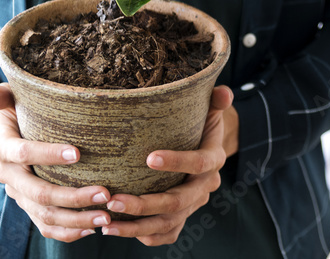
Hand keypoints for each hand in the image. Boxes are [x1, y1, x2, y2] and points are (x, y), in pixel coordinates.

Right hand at [0, 84, 112, 242]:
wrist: (7, 133)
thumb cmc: (17, 110)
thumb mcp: (9, 97)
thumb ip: (0, 95)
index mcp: (3, 148)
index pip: (23, 154)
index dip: (47, 154)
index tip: (78, 153)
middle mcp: (9, 176)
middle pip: (37, 193)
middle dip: (72, 196)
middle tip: (105, 193)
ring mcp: (19, 195)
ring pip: (44, 215)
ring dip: (75, 219)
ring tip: (107, 215)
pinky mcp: (30, 208)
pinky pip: (46, 226)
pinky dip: (68, 232)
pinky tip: (92, 228)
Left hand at [99, 85, 233, 245]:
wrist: (207, 149)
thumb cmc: (201, 125)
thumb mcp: (210, 110)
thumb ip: (216, 101)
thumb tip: (222, 92)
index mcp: (214, 159)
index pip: (200, 163)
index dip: (177, 162)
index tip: (149, 158)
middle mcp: (205, 186)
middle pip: (178, 202)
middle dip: (145, 204)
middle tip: (114, 199)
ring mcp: (193, 204)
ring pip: (169, 222)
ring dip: (137, 226)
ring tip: (107, 222)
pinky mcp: (182, 216)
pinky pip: (168, 234)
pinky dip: (146, 236)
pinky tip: (120, 231)